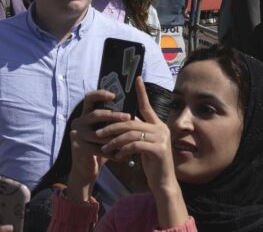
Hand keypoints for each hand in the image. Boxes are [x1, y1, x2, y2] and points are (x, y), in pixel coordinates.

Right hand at [69, 90, 129, 195]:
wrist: (86, 170)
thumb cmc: (99, 149)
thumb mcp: (104, 133)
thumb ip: (111, 124)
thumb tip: (131, 113)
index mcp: (84, 116)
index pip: (89, 99)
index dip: (100, 94)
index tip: (114, 94)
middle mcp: (77, 122)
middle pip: (96, 114)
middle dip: (113, 115)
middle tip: (128, 117)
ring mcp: (75, 134)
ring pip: (99, 134)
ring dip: (115, 138)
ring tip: (130, 141)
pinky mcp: (78, 147)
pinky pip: (98, 149)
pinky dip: (112, 153)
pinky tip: (122, 157)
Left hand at [95, 78, 177, 196]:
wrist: (164, 183)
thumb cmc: (152, 163)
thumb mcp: (144, 145)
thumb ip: (136, 132)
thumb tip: (122, 120)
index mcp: (157, 125)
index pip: (147, 106)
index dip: (141, 92)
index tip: (136, 78)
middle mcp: (161, 129)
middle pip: (131, 122)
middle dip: (112, 127)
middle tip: (98, 133)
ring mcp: (161, 139)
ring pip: (130, 134)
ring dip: (114, 141)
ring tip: (104, 148)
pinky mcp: (159, 150)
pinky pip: (135, 145)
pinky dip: (123, 150)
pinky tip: (117, 157)